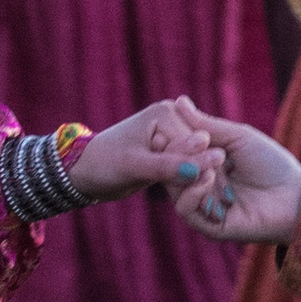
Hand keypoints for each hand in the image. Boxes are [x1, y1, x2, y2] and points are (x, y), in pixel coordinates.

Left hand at [70, 95, 225, 203]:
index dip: (192, 170)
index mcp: (167, 112)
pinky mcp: (172, 150)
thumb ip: (173, 164)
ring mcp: (174, 134)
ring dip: (188, 181)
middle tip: (164, 187)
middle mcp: (174, 118)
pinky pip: (189, 169)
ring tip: (164, 187)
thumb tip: (216, 159)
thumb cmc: (104, 165)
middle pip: (201, 153)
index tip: (171, 187)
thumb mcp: (136, 166)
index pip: (198, 145)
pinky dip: (184, 182)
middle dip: (190, 176)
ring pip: (198, 163)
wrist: (84, 172)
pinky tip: (172, 189)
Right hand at [170, 116, 300, 242]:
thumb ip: (206, 125)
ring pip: (176, 190)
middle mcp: (200, 186)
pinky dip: (193, 193)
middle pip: (171, 170)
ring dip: (190, 171)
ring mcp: (203, 207)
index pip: (175, 152)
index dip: (176, 140)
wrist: (296, 196)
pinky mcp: (210, 227)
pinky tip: (208, 179)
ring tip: (213, 162)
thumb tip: (178, 101)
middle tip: (201, 143)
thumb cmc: (272, 164)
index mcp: (204, 165)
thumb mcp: (238, 137)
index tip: (191, 130)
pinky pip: (186, 211)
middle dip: (181, 154)